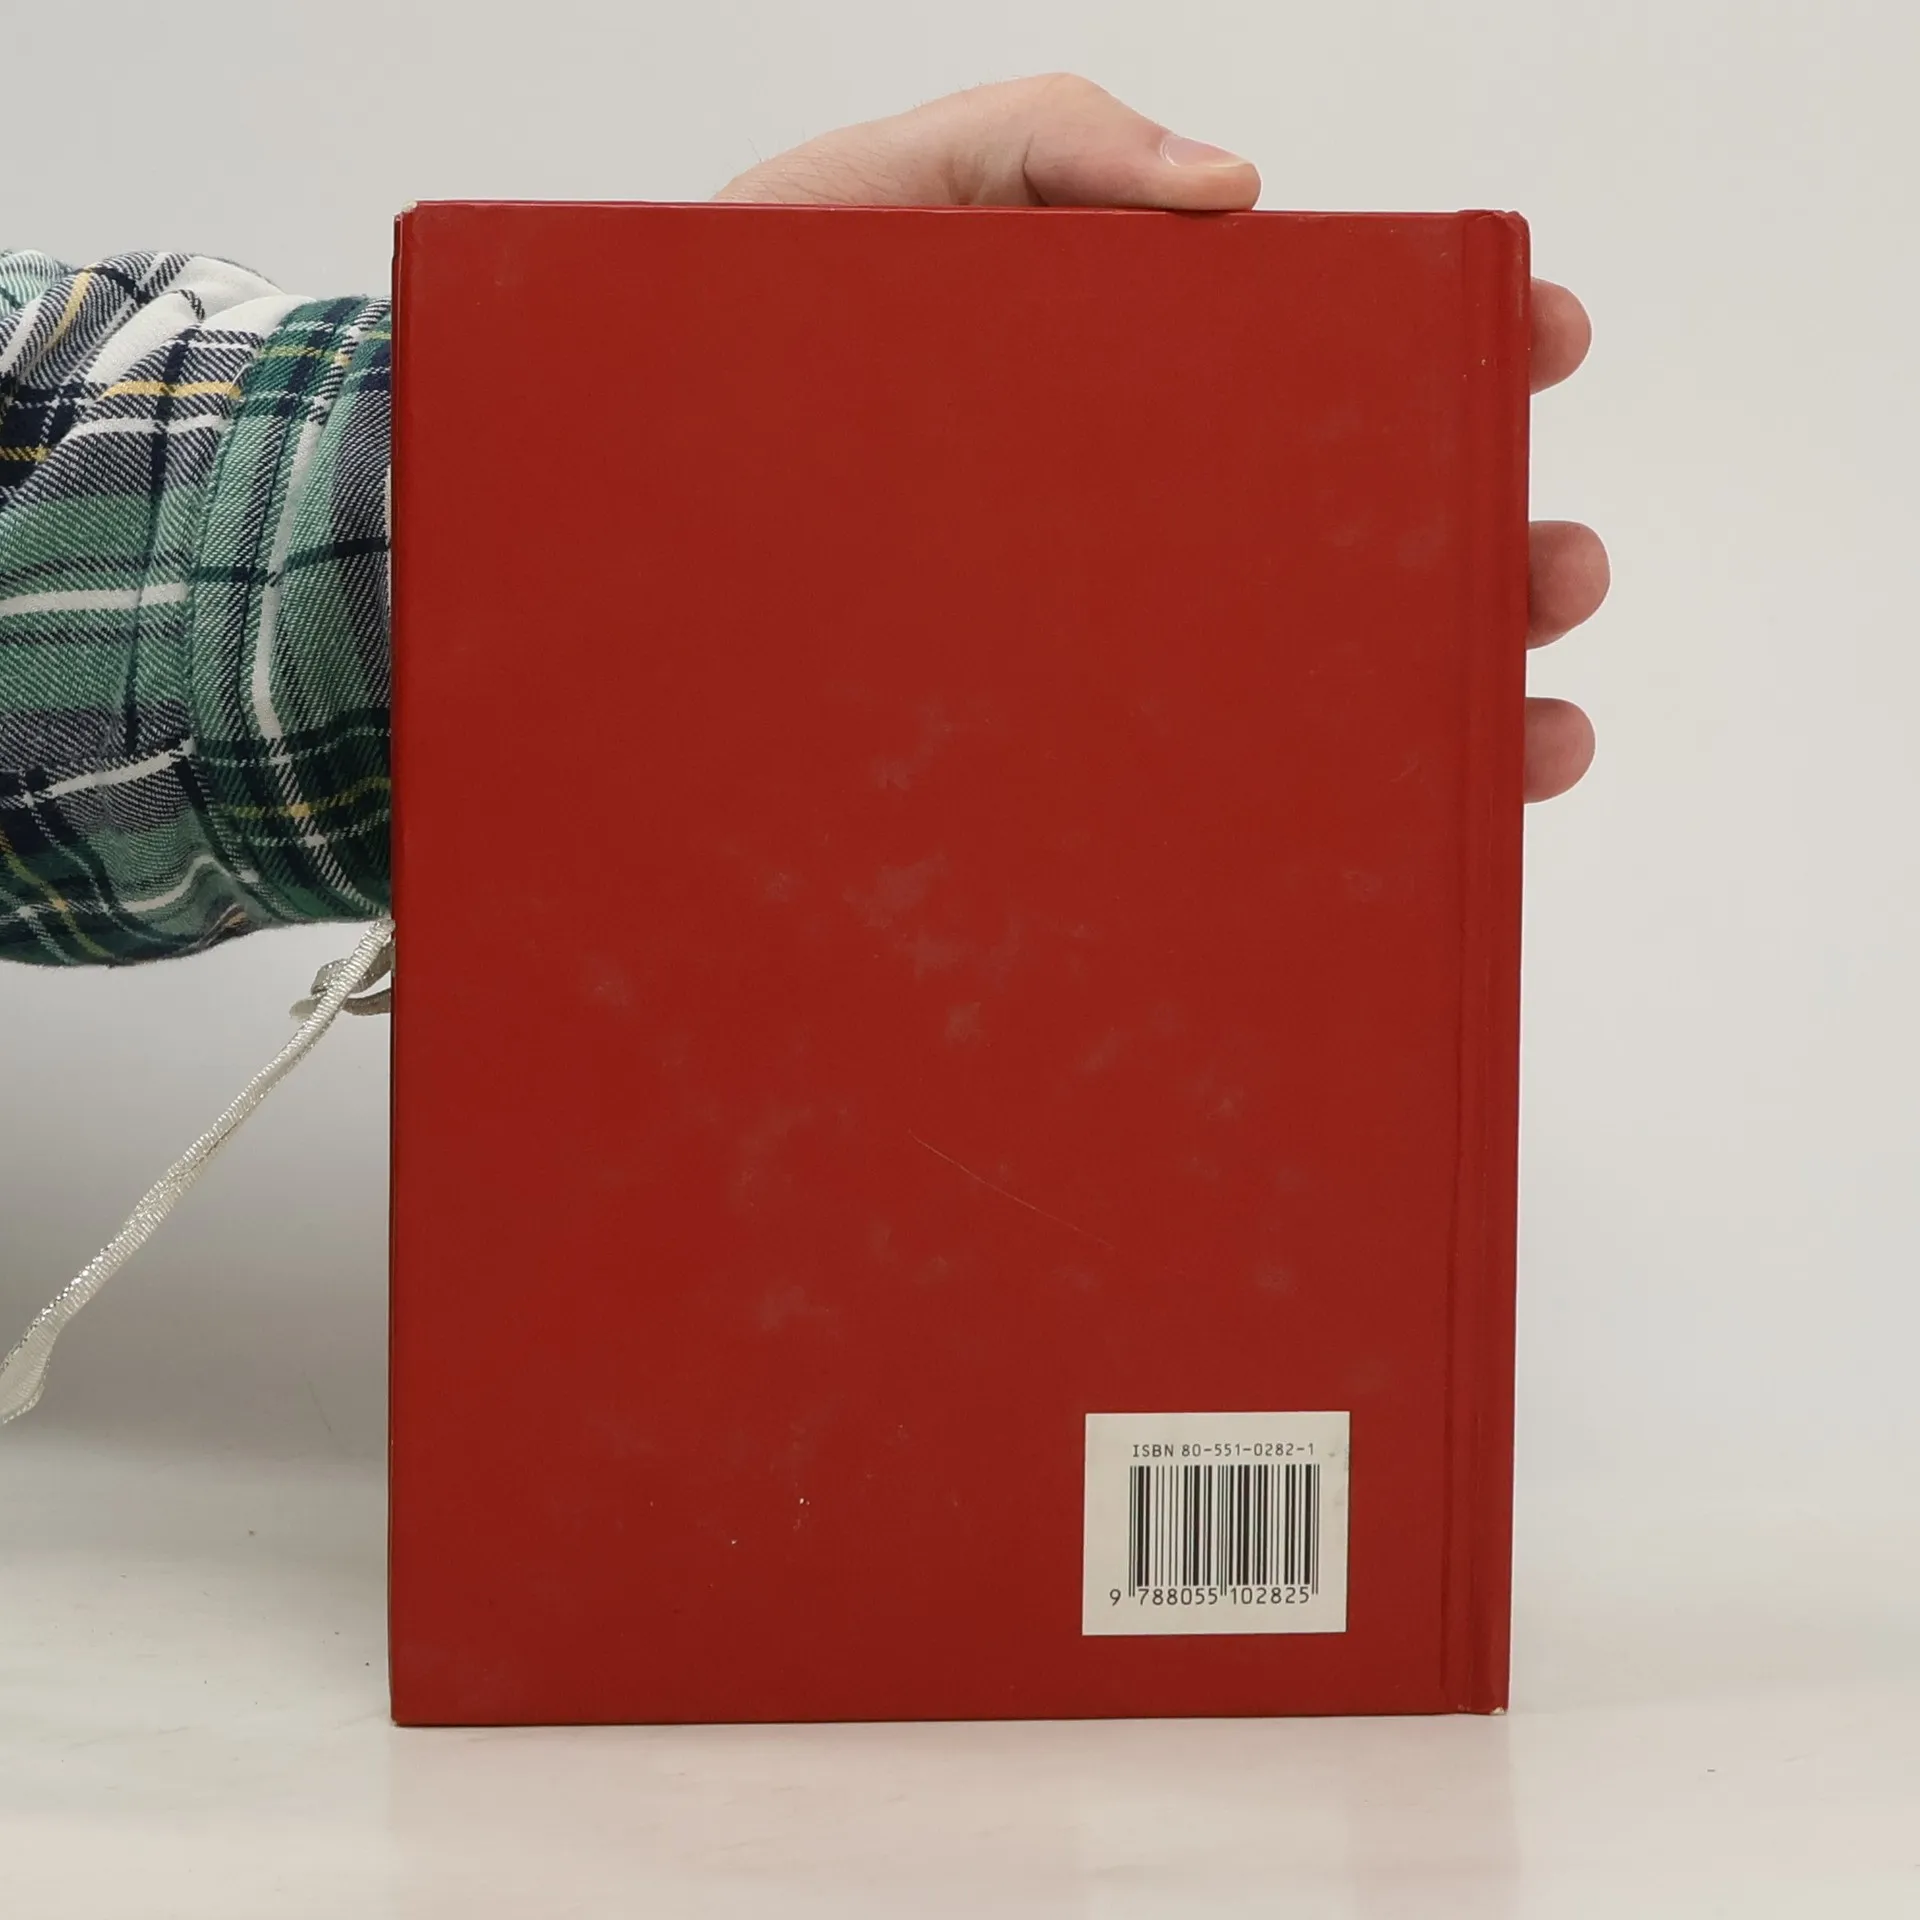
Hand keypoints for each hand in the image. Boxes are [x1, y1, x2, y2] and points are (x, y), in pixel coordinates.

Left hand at [718, 74, 1606, 802]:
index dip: (1450, 351)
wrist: (588, 530)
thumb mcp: (882, 196)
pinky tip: (1358, 864)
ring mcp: (1092, 667)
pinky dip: (1289, 843)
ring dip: (1438, 716)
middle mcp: (1136, 542)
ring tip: (1528, 738)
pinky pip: (1183, 817)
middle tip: (1556, 569)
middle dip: (1486, 560)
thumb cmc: (720, 347)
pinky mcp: (1033, 776)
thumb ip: (1051, 147)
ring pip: (1300, 702)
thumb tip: (1243, 187)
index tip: (1539, 340)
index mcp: (1133, 396)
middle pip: (1353, 552)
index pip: (1330, 374)